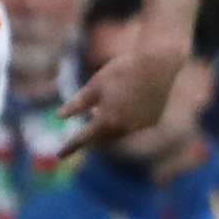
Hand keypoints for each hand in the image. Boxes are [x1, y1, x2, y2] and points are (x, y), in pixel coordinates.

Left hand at [60, 39, 180, 157]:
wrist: (158, 63)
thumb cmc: (121, 71)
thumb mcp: (94, 86)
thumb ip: (77, 104)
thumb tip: (60, 116)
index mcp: (107, 121)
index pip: (84, 139)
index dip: (70, 146)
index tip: (60, 155)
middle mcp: (125, 128)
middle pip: (102, 140)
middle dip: (89, 140)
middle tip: (76, 140)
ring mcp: (141, 125)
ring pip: (117, 135)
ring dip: (105, 131)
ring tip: (94, 117)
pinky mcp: (153, 119)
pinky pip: (132, 127)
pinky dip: (121, 124)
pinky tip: (118, 111)